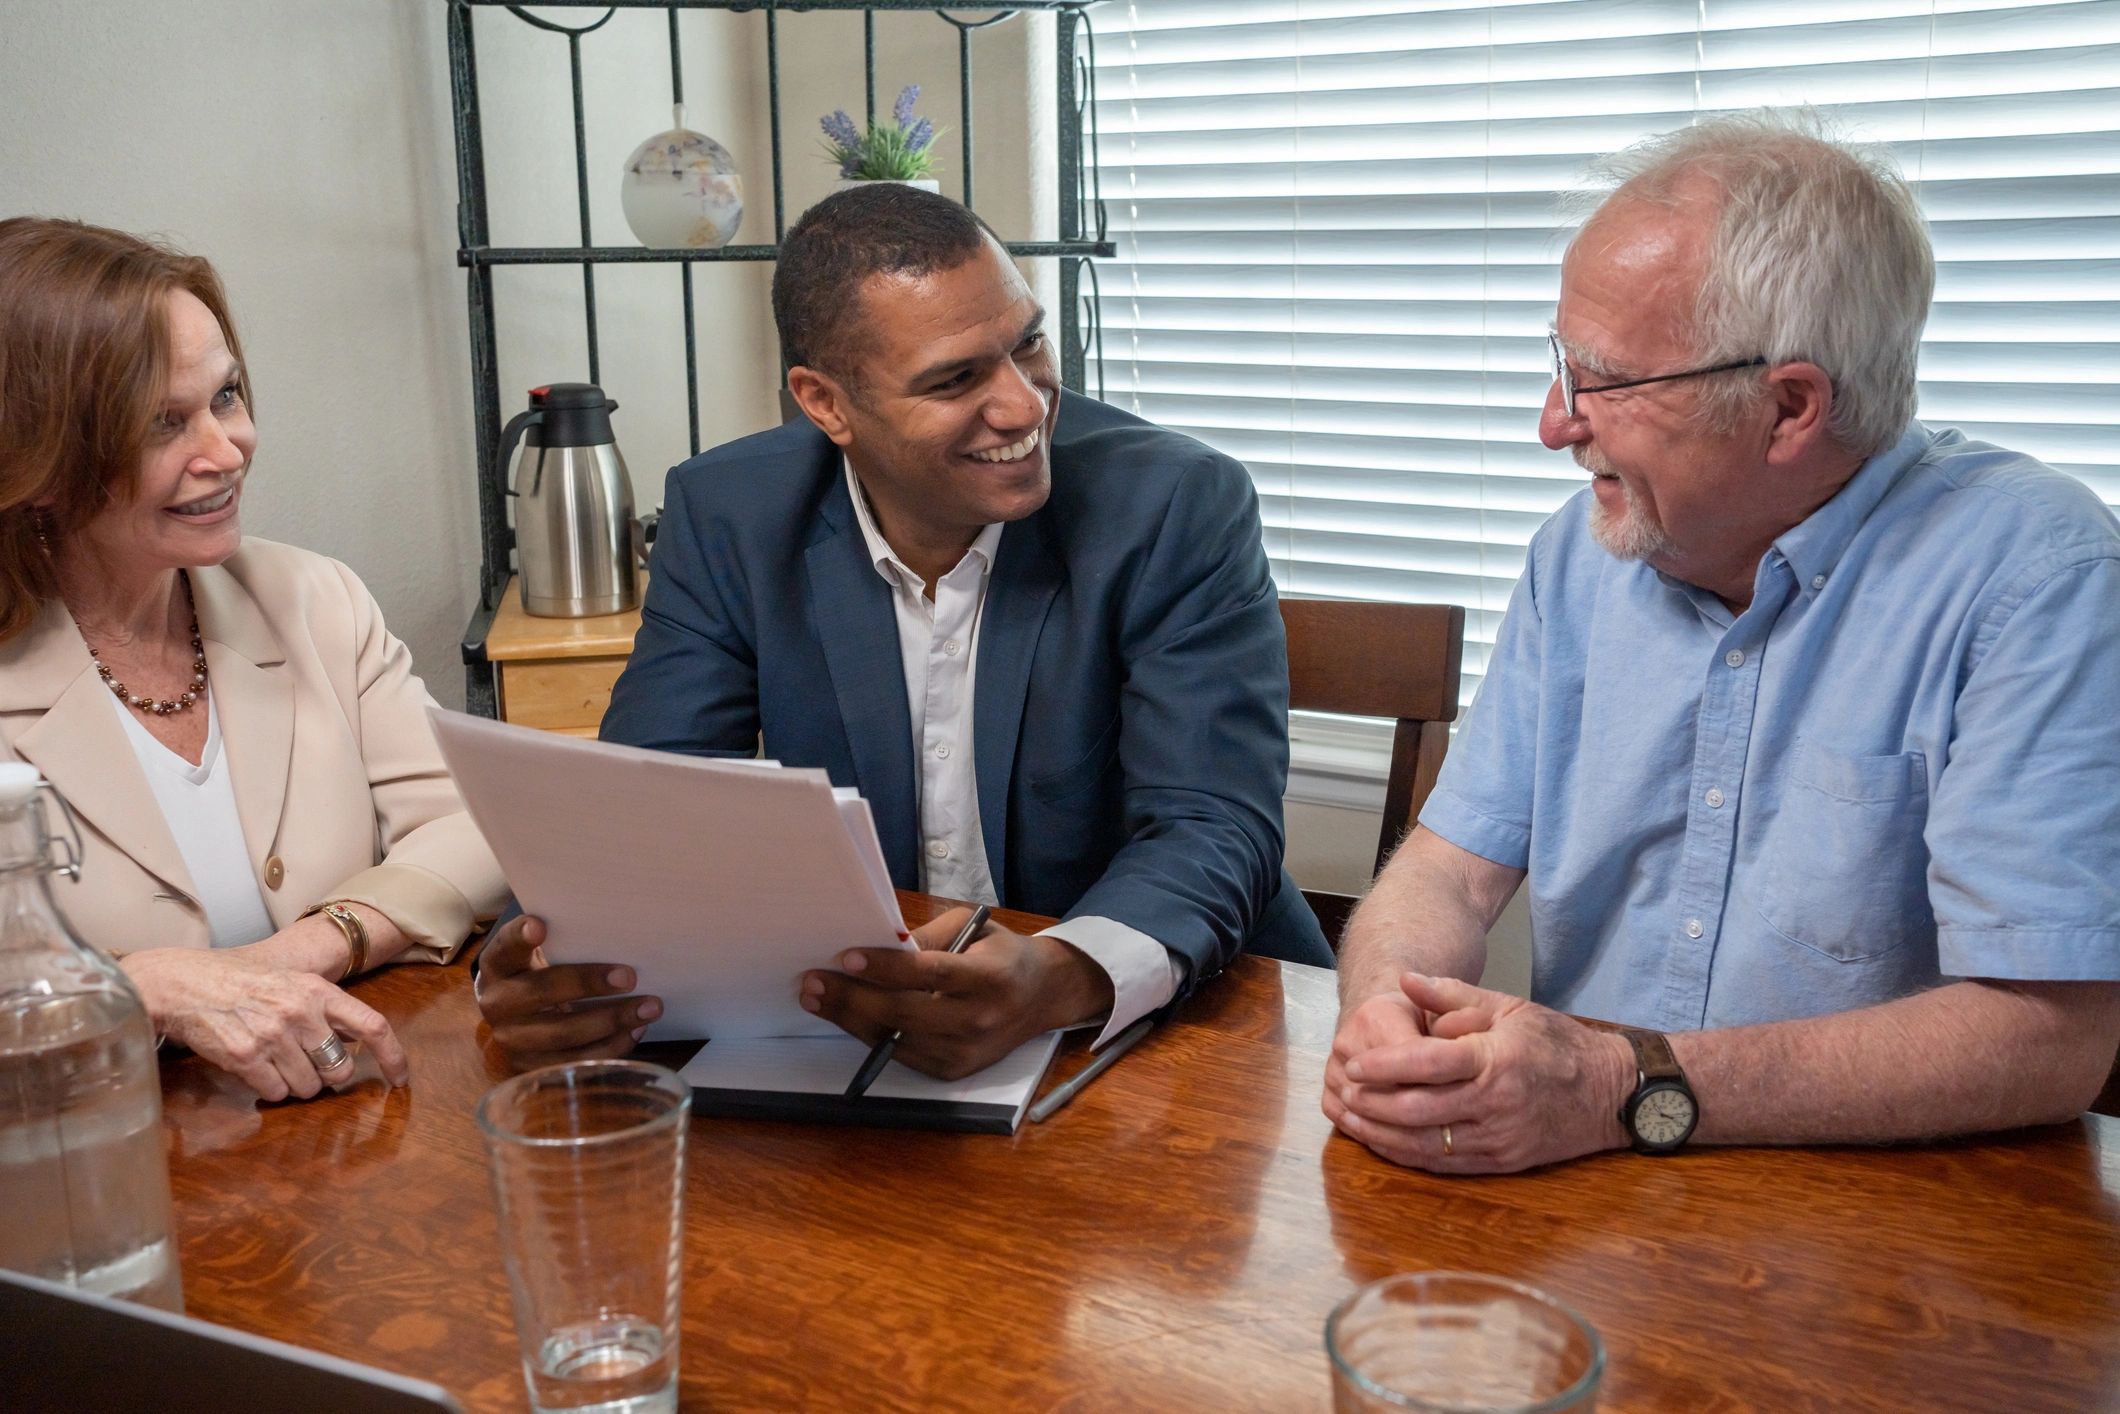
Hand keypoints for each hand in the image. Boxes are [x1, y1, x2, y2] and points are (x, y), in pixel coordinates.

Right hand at [123, 944, 407, 1100]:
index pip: (373, 1025)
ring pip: (308, 1087)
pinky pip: (276, 1092)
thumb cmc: (242, 983)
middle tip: (309, 1066)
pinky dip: (271, 1088)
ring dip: (297, 1084)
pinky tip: (256, 1068)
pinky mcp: (245, 1057)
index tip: (400, 1079)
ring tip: (275, 1062)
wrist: (185, 984)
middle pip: (339, 1069)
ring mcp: (273, 1036)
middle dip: (328, 1077)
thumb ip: (326, 1009)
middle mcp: (301, 1013)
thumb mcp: (293, 982)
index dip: (392, 1056)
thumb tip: (357, 1041)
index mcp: (319, 991)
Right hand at [475, 915, 662, 1070]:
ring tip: (649, 1007)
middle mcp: (497, 1004)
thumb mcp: (542, 954)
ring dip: (611, 1020)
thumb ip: (565, 942)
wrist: (516, 1015)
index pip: (505, 947)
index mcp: (498, 965)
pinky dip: (610, 1046)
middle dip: (588, 983)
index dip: (520, 937)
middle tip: (630, 977)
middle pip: (542, 992)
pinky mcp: (530, 1068)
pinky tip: (636, 1030)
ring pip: (563, 1033)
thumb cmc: (541, 972)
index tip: (540, 926)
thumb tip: (618, 929)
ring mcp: (511, 1040)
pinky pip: (575, 1061)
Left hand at [800, 906, 1114, 1080]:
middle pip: (905, 1014)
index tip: (847, 958)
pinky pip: (901, 1054)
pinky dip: (870, 1035)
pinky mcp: (953, 1071)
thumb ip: (928, 937)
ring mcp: (966, 1052)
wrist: (1042, 997)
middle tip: (813, 981)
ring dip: (850, 1019)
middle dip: (853, 998)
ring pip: (896, 1039)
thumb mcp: (972, 929)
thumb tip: (877, 946)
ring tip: (816, 997)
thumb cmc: (1001, 954)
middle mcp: (979, 1019)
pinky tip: (847, 1015)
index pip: (931, 974)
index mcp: (990, 977)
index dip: (887, 968)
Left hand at [1324, 972, 1633, 1173]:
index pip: (1428, 1063)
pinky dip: (1407, 1155)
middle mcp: (1496, 1102)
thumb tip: (1406, 979)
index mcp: (1496, 1058)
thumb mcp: (1509, 1005)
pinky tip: (1383, 1143)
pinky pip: (1445, 1164)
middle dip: (1372, 1105)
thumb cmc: (1556, 1043)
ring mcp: (1499, 1138)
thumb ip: (1453, 994)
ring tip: (1351, 1120)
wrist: (1611, 1093)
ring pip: (1426, 1144)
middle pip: (1419, 1110)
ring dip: (1381, 1135)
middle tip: (1343, 1094)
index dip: (1385, 1066)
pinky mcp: (1502, 1163)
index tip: (1354, 1065)